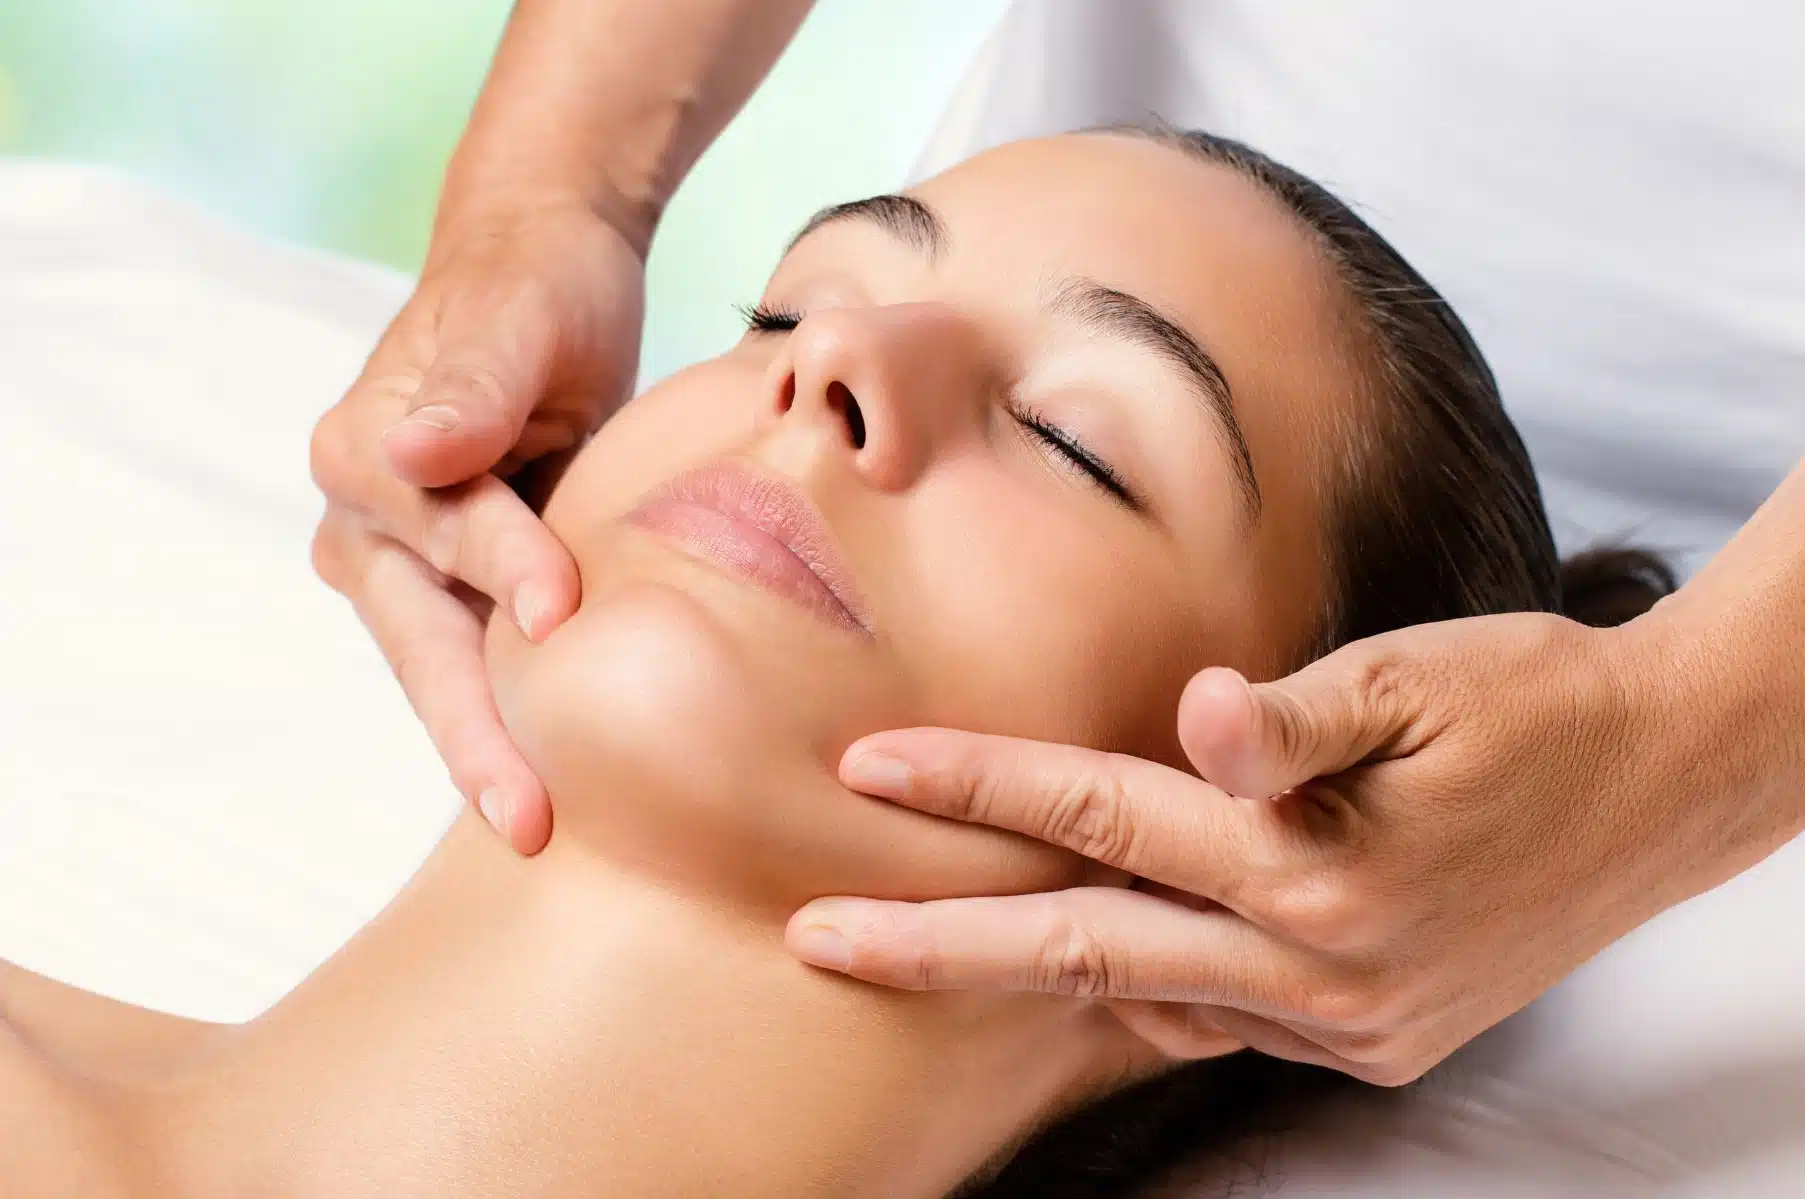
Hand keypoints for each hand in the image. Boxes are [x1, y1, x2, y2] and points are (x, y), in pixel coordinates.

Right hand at [310, 200, 643, 852]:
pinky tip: (564, 779)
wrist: (546, 275)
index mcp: (363, 454)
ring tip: (543, 829)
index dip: (502, 568)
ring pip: (450, 671)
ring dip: (495, 747)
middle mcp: (368, 523)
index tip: (558, 609)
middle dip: (476, 732)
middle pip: (424, 641)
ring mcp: (411, 566)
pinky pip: (486, 660)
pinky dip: (521, 715)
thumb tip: (412, 448)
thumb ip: (472, 385)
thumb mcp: (517, 319)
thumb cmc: (533, 288)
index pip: (441, 531)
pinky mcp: (464, 586)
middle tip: (527, 817)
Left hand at [786, 613, 1711, 1084]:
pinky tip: (1090, 971)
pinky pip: (1221, 1025)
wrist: (1671, 782)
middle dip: (938, 948)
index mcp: (1319, 870)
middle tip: (817, 943)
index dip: (976, 788)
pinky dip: (1144, 995)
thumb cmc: (1539, 703)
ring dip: (1030, 979)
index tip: (867, 769)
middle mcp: (1321, 971)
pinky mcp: (1375, 1039)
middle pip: (1084, 951)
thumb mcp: (1424, 675)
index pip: (1100, 819)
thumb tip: (1189, 713)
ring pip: (1148, 999)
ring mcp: (1348, 1022)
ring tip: (918, 958)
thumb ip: (1297, 712)